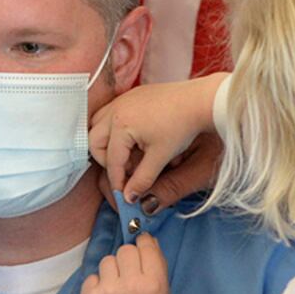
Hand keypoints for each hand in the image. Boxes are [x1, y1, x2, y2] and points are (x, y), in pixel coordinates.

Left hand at [80, 234, 170, 293]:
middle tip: (128, 275)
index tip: (141, 249)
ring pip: (107, 260)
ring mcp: (108, 290)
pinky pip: (92, 276)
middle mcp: (131, 283)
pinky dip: (97, 285)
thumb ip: (157, 267)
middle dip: (127, 260)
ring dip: (111, 271)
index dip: (143, 244)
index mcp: (154, 283)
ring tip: (115, 288)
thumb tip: (147, 240)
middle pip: (125, 250)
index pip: (146, 246)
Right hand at [90, 74, 227, 206]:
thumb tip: (129, 197)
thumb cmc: (181, 125)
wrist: (199, 101)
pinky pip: (112, 114)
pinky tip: (135, 138)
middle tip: (124, 171)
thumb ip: (142, 179)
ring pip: (99, 124)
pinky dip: (116, 129)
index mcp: (120, 125)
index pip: (112, 160)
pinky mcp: (131, 96)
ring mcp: (122, 100)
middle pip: (95, 141)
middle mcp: (116, 110)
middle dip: (107, 159)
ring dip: (107, 142)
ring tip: (128, 154)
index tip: (124, 193)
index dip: (118, 180)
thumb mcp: (161, 156)